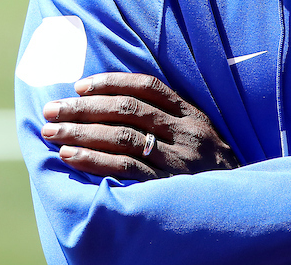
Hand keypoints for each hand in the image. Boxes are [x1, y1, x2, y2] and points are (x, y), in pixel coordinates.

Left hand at [41, 72, 238, 180]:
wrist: (239, 208)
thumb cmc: (209, 168)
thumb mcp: (199, 133)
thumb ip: (169, 116)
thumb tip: (114, 101)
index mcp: (191, 114)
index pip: (146, 86)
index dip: (110, 82)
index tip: (79, 86)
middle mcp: (186, 132)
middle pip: (127, 110)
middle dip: (84, 108)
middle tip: (51, 110)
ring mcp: (178, 160)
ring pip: (122, 138)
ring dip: (82, 133)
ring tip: (52, 133)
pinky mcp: (168, 187)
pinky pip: (125, 170)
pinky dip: (94, 161)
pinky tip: (71, 157)